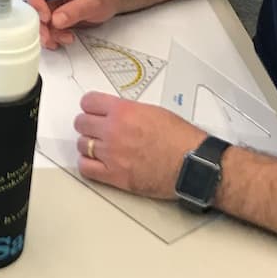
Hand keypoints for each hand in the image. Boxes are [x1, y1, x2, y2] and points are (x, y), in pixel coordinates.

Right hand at [23, 0, 119, 48]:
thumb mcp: (95, 1)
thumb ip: (76, 9)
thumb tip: (56, 20)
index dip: (36, 3)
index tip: (46, 18)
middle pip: (32, 7)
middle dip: (40, 24)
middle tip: (49, 37)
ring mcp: (50, 3)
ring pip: (38, 21)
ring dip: (49, 33)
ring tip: (66, 37)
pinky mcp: (53, 15)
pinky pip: (46, 28)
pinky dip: (53, 36)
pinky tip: (66, 37)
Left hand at [74, 91, 205, 199]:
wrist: (195, 164)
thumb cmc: (182, 140)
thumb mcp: (154, 111)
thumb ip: (129, 111)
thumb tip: (116, 113)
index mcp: (124, 111)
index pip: (88, 102)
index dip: (90, 107)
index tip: (92, 111)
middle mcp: (114, 130)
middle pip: (81, 123)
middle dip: (89, 125)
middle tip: (96, 130)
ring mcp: (112, 153)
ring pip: (82, 145)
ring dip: (89, 145)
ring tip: (100, 148)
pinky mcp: (115, 175)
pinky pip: (86, 168)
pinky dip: (88, 165)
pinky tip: (96, 163)